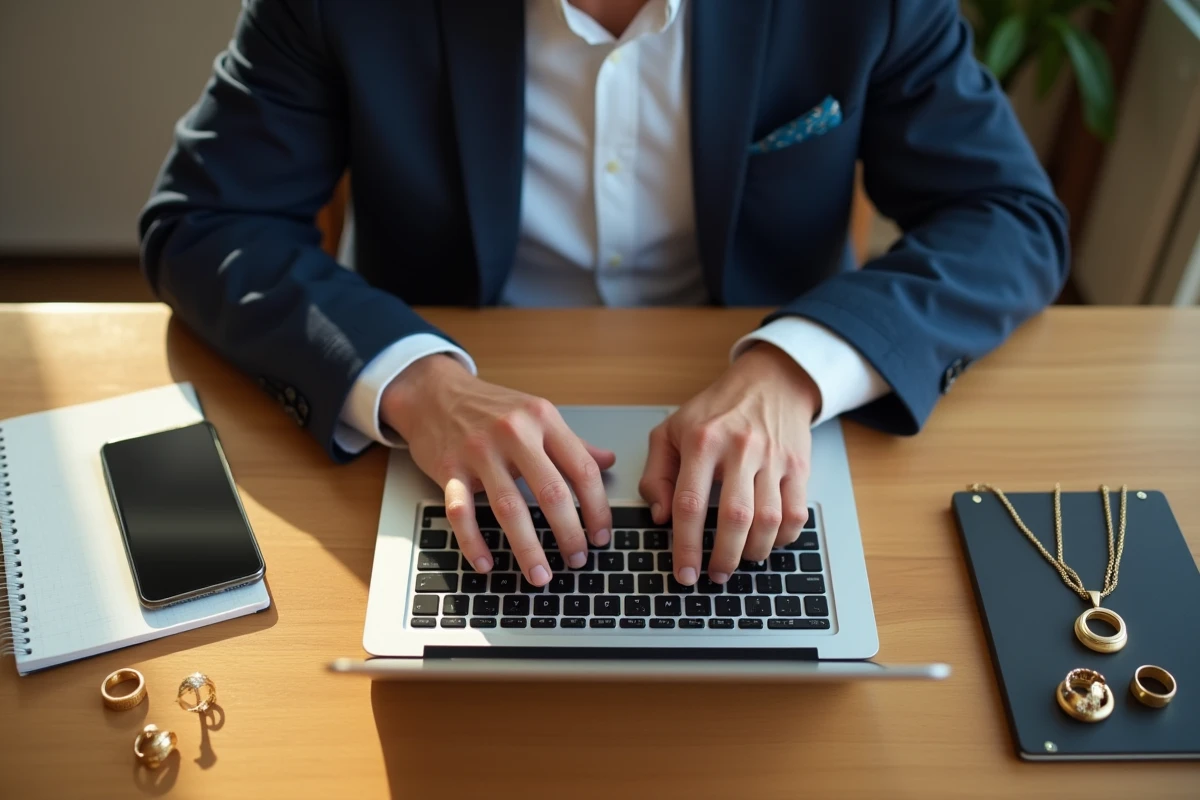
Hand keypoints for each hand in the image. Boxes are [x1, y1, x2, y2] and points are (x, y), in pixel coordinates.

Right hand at [382, 355, 613, 585]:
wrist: (435, 392)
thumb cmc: (490, 407)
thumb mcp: (536, 415)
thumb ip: (571, 442)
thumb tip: (608, 461)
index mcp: (543, 419)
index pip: (582, 469)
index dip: (597, 508)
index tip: (600, 536)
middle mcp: (514, 433)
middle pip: (551, 492)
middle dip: (568, 534)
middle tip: (577, 561)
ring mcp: (479, 451)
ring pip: (509, 508)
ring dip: (527, 548)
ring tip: (540, 575)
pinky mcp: (449, 468)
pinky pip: (461, 512)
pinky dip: (473, 541)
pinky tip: (486, 563)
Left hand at [639, 343, 818, 585]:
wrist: (771, 381)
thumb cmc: (716, 410)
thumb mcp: (671, 431)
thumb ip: (656, 474)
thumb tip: (660, 517)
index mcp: (702, 440)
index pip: (690, 503)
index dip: (686, 545)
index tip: (684, 573)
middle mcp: (739, 448)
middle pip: (734, 517)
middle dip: (723, 557)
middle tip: (714, 576)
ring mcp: (773, 457)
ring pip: (769, 519)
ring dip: (754, 551)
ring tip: (740, 560)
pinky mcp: (799, 465)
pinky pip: (796, 513)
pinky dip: (783, 538)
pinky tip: (768, 542)